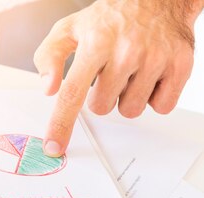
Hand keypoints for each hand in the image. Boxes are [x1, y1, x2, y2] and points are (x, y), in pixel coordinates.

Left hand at [34, 0, 202, 156]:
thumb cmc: (109, 18)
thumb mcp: (69, 29)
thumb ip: (49, 57)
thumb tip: (48, 88)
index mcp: (95, 43)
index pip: (72, 93)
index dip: (61, 124)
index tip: (54, 147)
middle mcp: (126, 51)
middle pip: (102, 107)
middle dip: (100, 96)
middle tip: (107, 73)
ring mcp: (155, 59)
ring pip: (131, 110)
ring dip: (127, 97)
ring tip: (129, 71)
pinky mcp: (180, 66)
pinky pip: (160, 106)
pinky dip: (154, 96)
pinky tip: (149, 75)